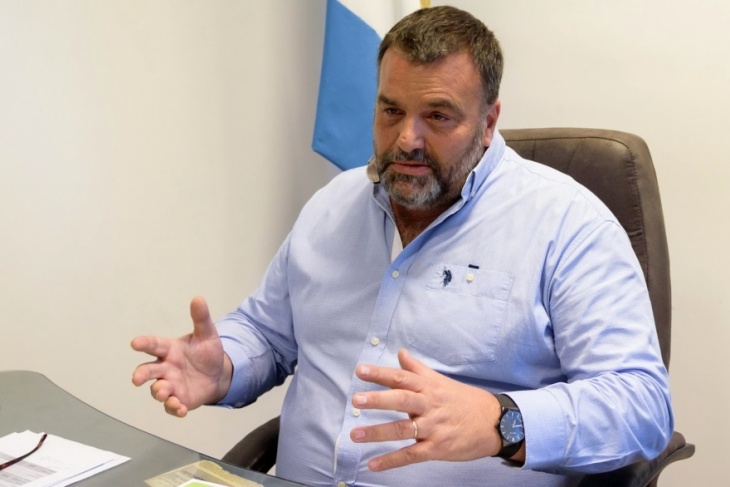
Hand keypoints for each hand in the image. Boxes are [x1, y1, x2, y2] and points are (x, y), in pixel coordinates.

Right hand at [131, 296, 231, 416]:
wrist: (218, 374)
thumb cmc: (206, 352)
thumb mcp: (207, 334)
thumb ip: (201, 318)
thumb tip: (198, 298)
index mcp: (169, 349)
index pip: (154, 345)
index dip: (144, 343)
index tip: (135, 343)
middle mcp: (166, 368)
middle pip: (148, 370)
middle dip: (141, 374)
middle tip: (136, 378)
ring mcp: (171, 385)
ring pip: (158, 390)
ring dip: (159, 392)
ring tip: (165, 393)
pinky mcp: (179, 399)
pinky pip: (172, 406)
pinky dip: (174, 408)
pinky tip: (182, 409)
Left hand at [349, 348, 504, 470]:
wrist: (496, 422)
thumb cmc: (463, 400)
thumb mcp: (440, 381)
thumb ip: (416, 368)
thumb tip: (400, 352)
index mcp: (428, 387)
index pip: (401, 377)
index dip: (380, 373)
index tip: (360, 370)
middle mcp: (430, 405)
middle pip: (402, 400)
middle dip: (378, 400)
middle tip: (356, 399)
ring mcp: (434, 428)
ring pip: (403, 429)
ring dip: (377, 432)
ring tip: (355, 434)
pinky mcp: (437, 448)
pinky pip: (411, 455)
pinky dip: (392, 460)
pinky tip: (373, 464)